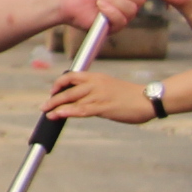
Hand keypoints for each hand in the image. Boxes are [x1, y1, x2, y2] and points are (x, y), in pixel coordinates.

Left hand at [41, 72, 156, 125]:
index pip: (72, 76)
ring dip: (56, 106)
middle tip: (44, 106)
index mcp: (97, 77)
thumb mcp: (111, 87)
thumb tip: (84, 101)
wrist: (147, 99)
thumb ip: (97, 91)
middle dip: (54, 98)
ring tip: (46, 113)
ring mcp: (98, 95)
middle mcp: (95, 84)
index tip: (53, 91)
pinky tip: (58, 115)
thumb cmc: (131, 96)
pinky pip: (80, 109)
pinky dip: (67, 112)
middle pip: (68, 89)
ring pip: (71, 99)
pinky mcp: (102, 107)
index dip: (59, 83)